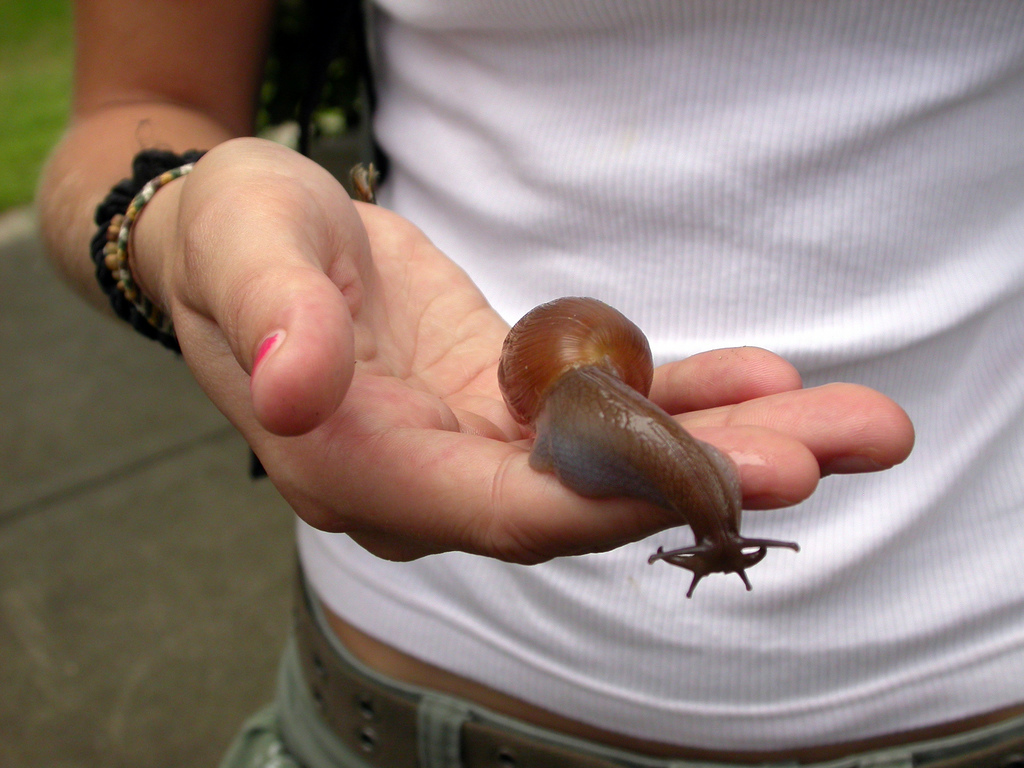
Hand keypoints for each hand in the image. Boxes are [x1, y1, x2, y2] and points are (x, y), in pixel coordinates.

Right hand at [134, 138, 913, 563]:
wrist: (249, 242)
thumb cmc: (234, 236)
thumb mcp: (243, 244)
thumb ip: (273, 316)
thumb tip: (293, 390)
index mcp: (360, 469)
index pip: (508, 510)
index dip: (625, 497)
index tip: (745, 473)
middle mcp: (429, 483)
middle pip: (589, 499)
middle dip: (718, 477)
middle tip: (846, 443)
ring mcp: (474, 450)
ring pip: (613, 464)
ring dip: (733, 443)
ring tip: (856, 421)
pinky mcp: (504, 407)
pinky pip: (604, 415)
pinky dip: (684, 400)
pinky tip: (766, 377)